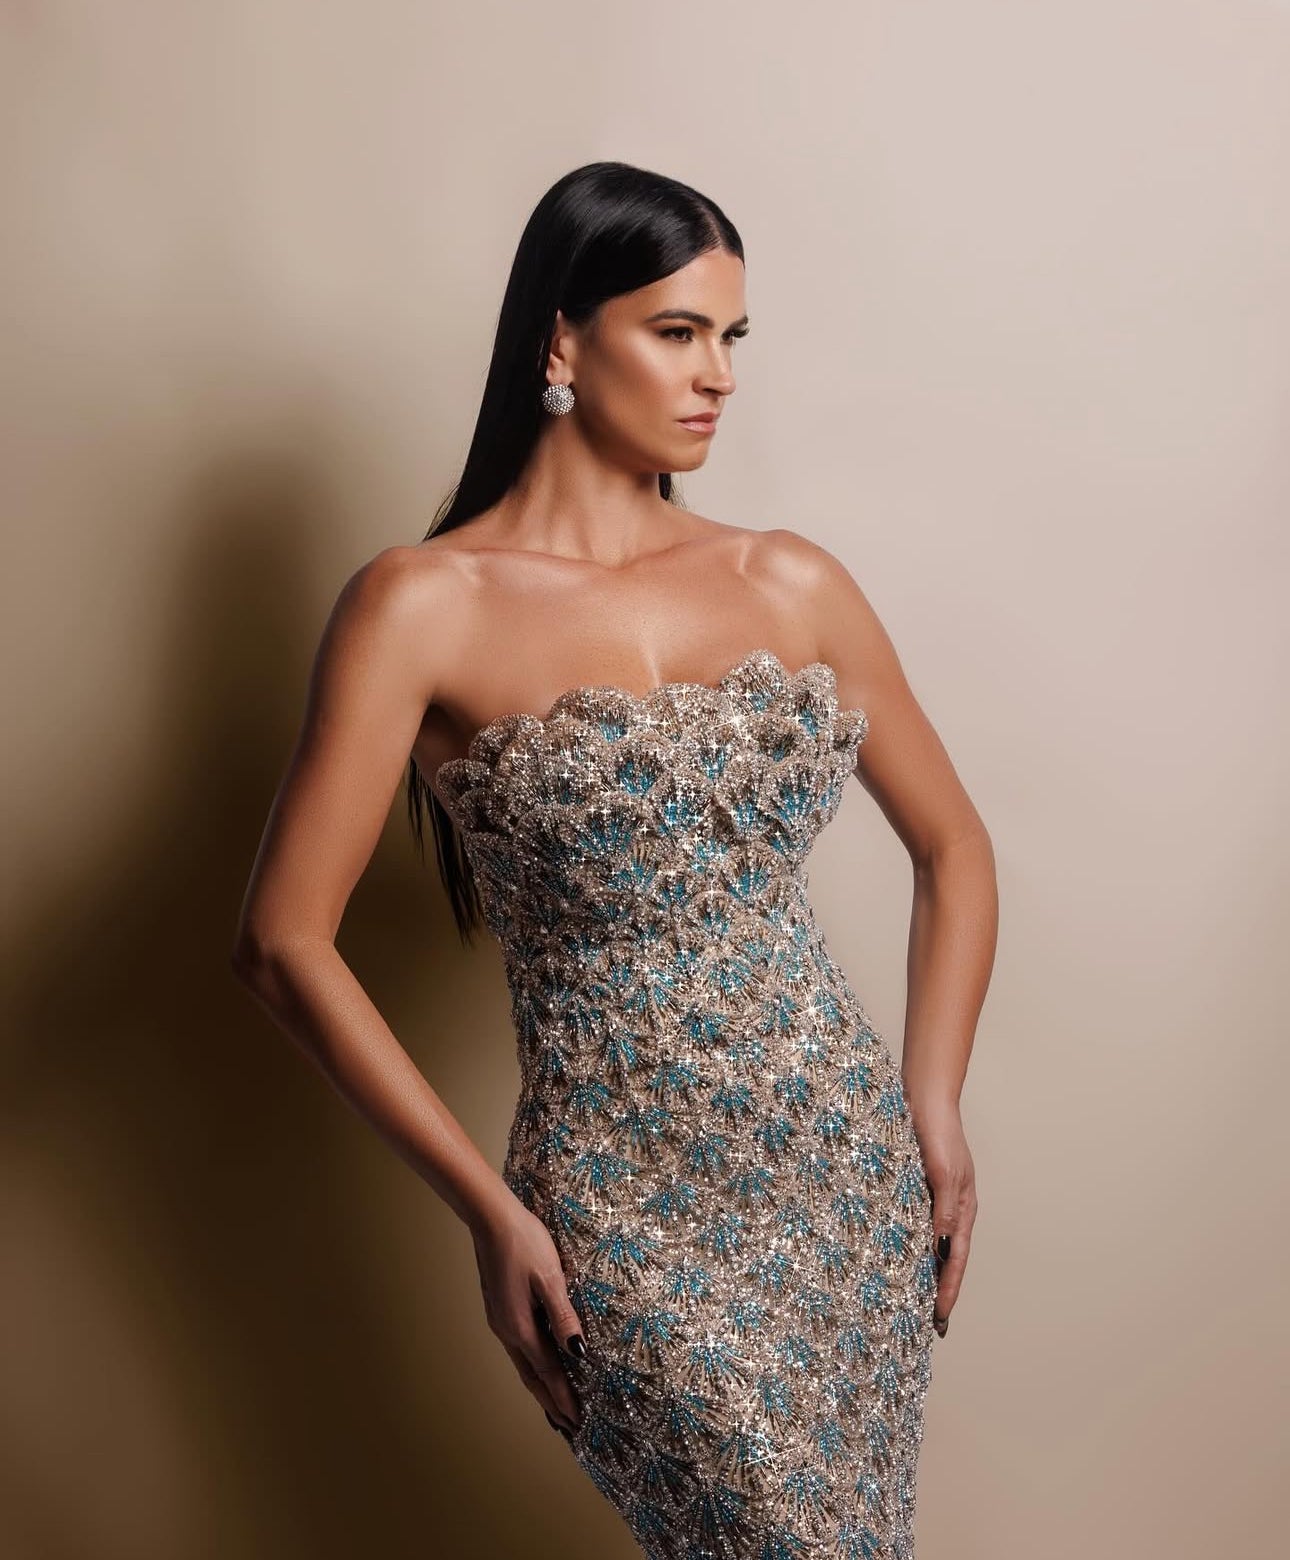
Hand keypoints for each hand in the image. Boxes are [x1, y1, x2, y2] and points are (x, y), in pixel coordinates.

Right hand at [470, 1192, 586, 1436]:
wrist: (491, 1219)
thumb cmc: (525, 1242)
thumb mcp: (550, 1277)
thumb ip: (563, 1316)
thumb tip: (577, 1353)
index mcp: (520, 1327)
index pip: (548, 1373)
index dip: (563, 1398)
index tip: (577, 1423)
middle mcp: (507, 1330)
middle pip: (531, 1376)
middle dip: (550, 1402)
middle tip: (567, 1427)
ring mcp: (500, 1320)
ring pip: (523, 1363)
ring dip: (540, 1386)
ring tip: (554, 1404)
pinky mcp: (500, 1308)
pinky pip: (519, 1347)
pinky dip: (532, 1365)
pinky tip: (539, 1361)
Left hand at [908, 1096, 976, 1337]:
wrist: (923, 1095)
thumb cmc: (938, 1130)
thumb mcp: (944, 1171)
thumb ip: (943, 1209)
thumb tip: (942, 1248)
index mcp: (962, 1208)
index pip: (956, 1260)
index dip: (948, 1290)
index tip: (939, 1319)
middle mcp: (949, 1207)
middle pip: (945, 1257)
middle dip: (937, 1288)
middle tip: (923, 1321)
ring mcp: (932, 1197)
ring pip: (927, 1242)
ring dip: (920, 1268)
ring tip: (906, 1296)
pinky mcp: (914, 1185)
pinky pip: (910, 1223)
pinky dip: (905, 1243)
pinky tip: (890, 1253)